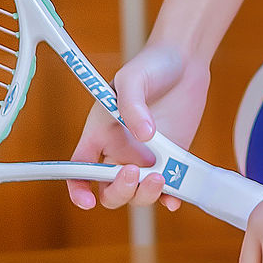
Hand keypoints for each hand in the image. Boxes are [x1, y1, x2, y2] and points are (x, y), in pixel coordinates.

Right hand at [67, 41, 209, 209]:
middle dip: (119, 190)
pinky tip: (174, 197)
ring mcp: (147, 160)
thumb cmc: (150, 66)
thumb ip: (132, 105)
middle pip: (109, 190)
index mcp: (100, 134)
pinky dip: (170, 199)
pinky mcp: (172, 161)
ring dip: (144, 195)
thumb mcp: (133, 79)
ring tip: (160, 177)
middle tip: (134, 172)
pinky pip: (167, 190)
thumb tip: (145, 136)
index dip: (78, 188)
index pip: (79, 168)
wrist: (184, 62)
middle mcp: (120, 152)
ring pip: (137, 195)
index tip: (87, 200)